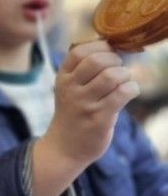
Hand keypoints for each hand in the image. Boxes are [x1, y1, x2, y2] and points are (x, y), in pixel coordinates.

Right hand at [32, 39, 138, 195]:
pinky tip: (131, 92)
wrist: (64, 148)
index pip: (79, 51)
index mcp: (62, 78)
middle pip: (97, 61)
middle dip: (115, 60)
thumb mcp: (68, 89)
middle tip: (118, 69)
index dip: (99, 47)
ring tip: (125, 82)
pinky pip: (122, 94)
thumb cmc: (73, 114)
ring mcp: (84, 105)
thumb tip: (113, 47)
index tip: (109, 52)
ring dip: (125, 75)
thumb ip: (83, 70)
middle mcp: (71, 89)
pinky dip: (132, 88)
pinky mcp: (99, 119)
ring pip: (111, 76)